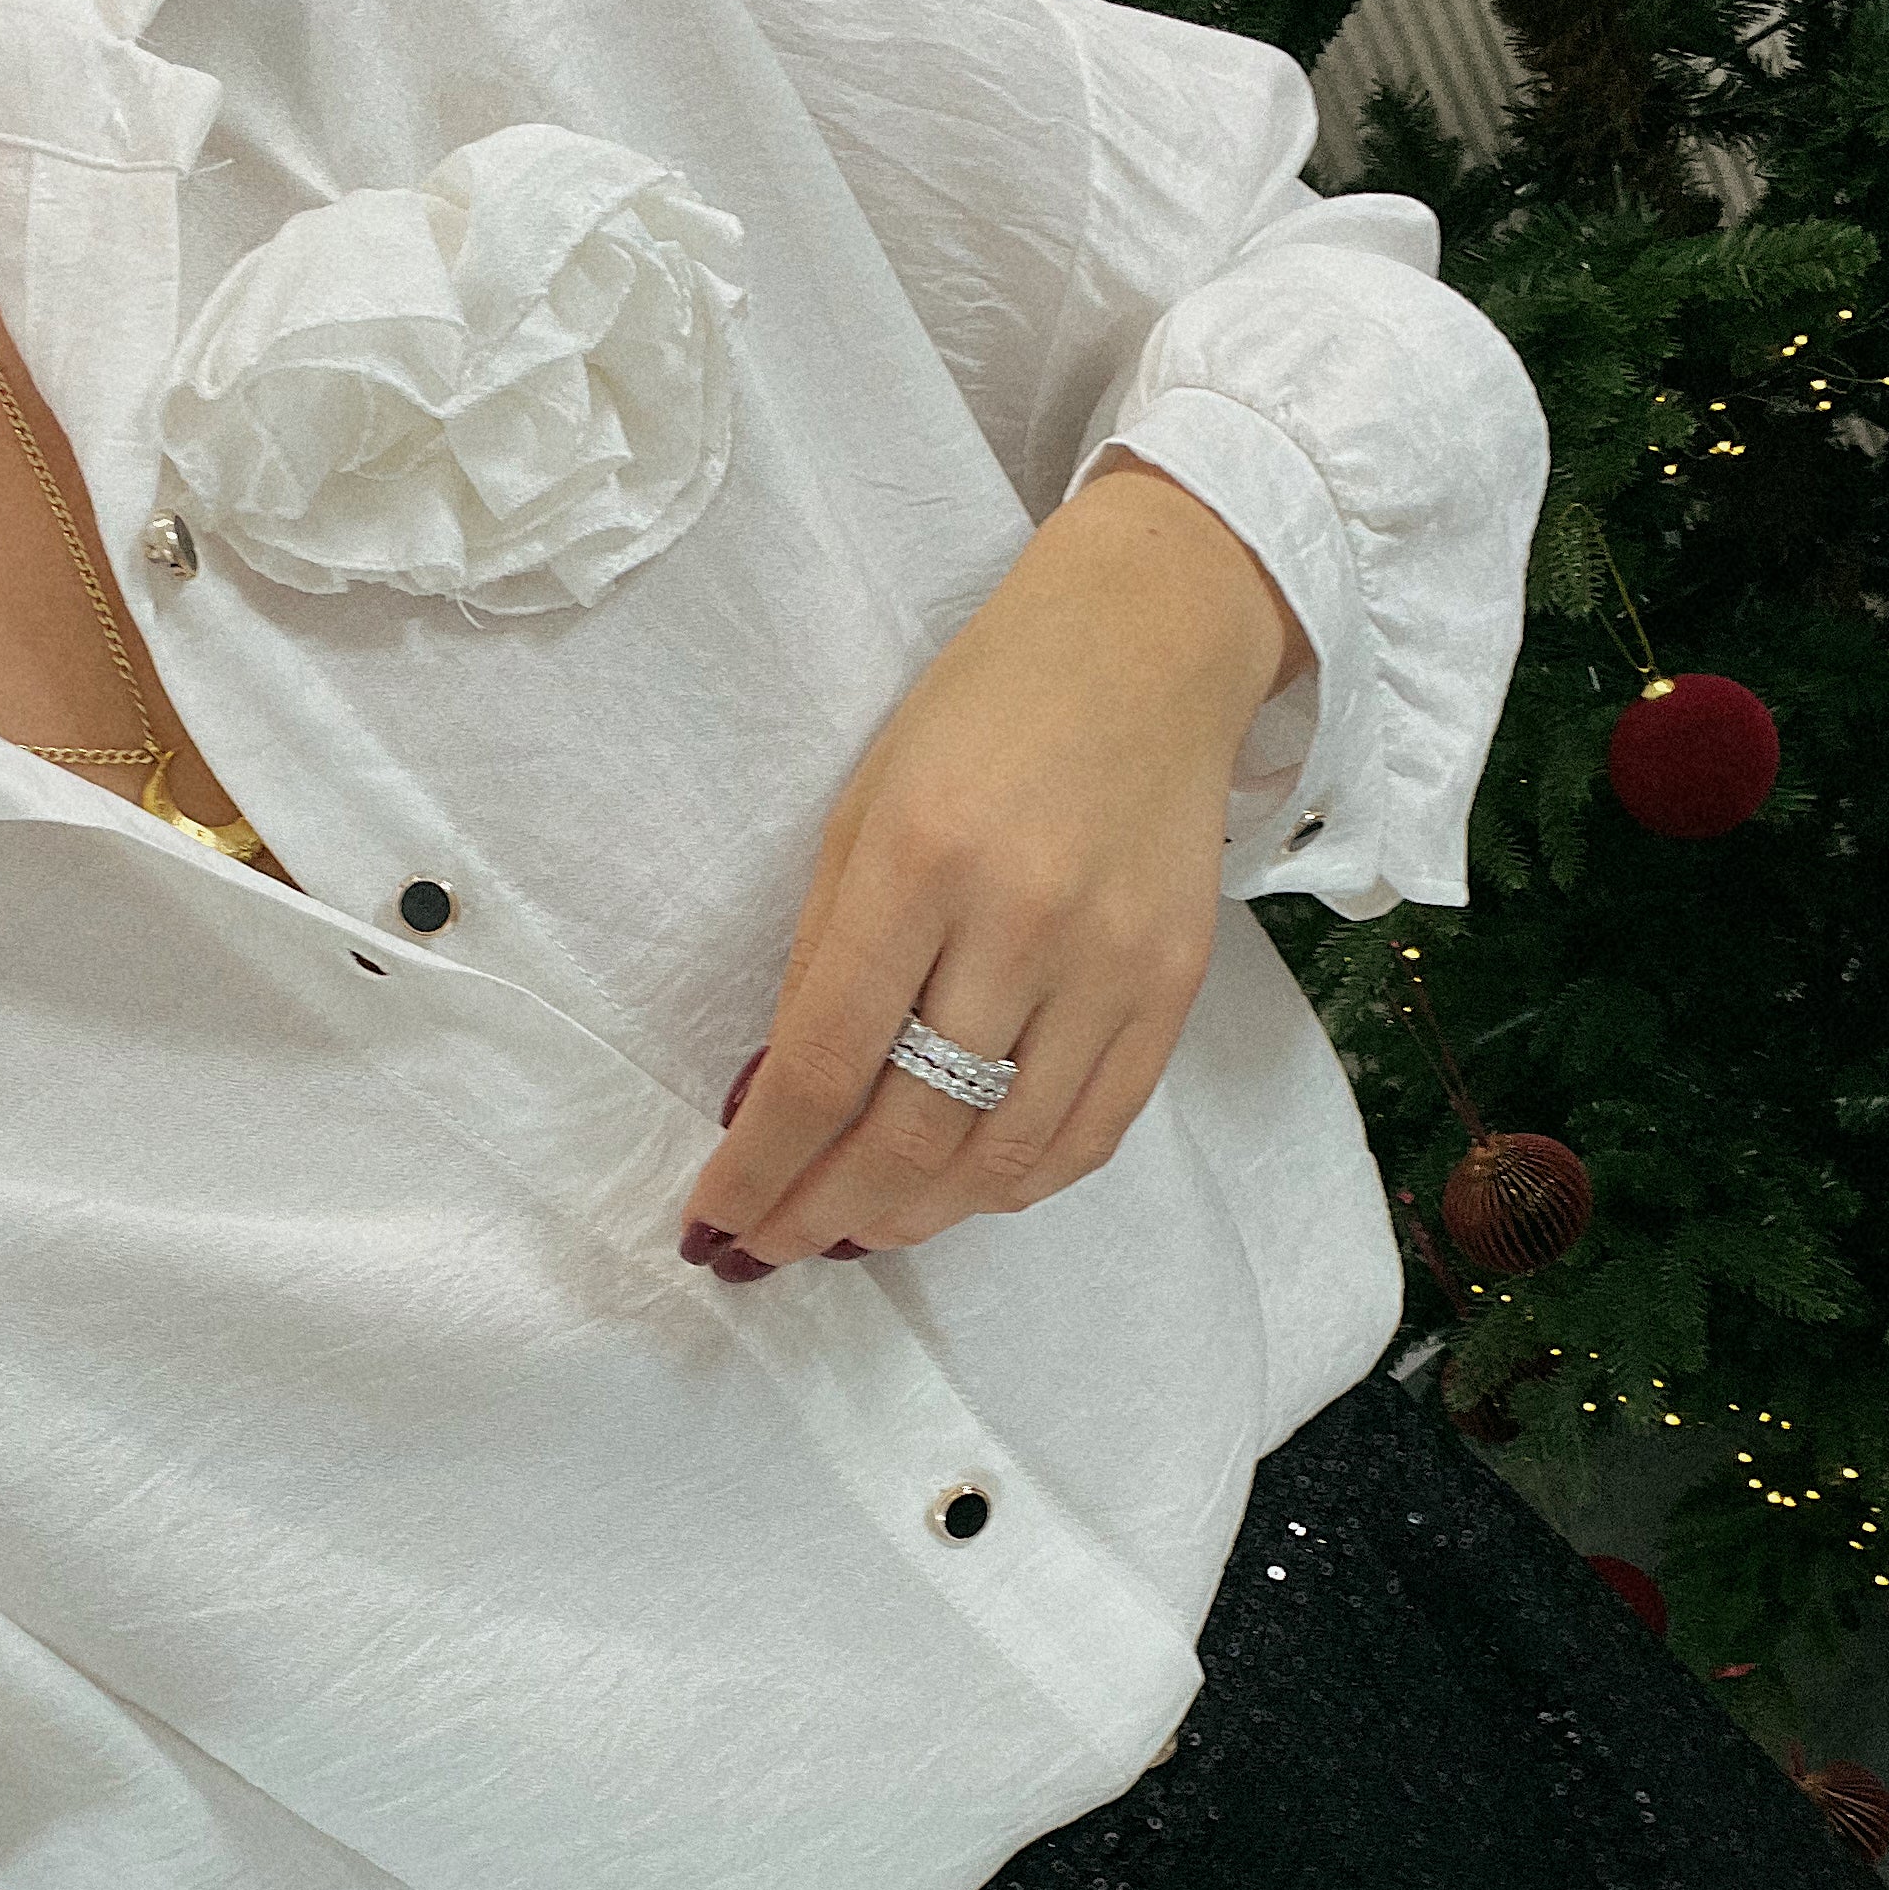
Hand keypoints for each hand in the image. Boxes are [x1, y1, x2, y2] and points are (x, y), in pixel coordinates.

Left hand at [676, 453, 1311, 1276]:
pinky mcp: (1174, 986)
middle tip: (775, 1248)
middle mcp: (1022, 919)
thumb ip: (823, 957)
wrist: (1152, 642)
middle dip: (825, 1213)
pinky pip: (1091, 1134)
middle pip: (912, 1130)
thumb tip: (773, 1104)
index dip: (759, 1166)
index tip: (714, 1222)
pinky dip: (1015, 1186)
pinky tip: (960, 1194)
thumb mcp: (864, 807)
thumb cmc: (984, 713)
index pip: (823, 1063)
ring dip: (915, 1218)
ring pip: (1003, 1155)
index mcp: (919, 857)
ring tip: (855, 1232)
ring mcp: (1112, 961)